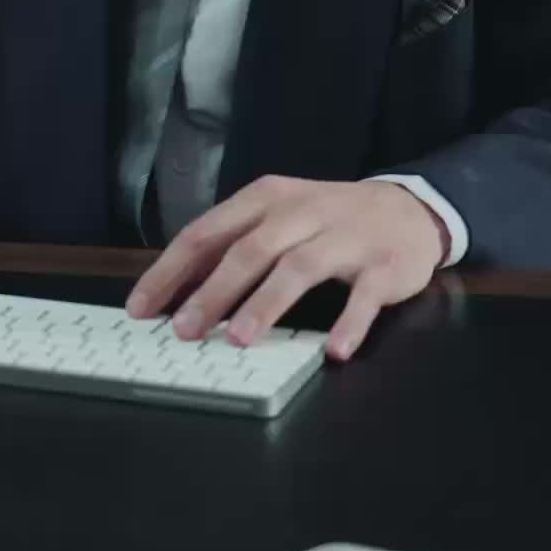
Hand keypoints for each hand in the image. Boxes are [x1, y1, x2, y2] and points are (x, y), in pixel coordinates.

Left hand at [125, 175, 448, 361]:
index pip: (207, 232)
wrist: (408, 209)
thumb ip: (233, 246)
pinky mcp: (384, 265)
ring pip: (299, 268)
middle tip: (183, 330)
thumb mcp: (278, 217)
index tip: (141, 308)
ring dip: (267, 304)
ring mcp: (344, 237)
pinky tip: (334, 350)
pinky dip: (349, 322)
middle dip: (213, 291)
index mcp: (266, 199)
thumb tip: (178, 292)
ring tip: (239, 339)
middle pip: (250, 250)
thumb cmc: (327, 221)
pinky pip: (364, 295)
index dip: (171, 271)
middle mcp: (302, 212)